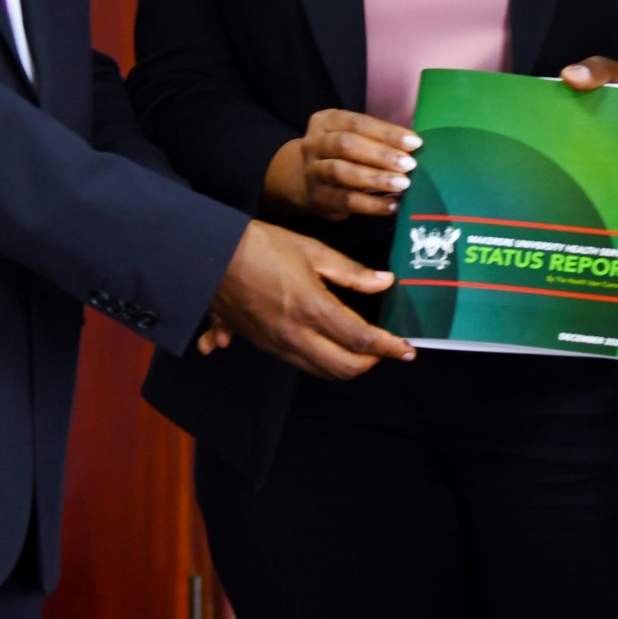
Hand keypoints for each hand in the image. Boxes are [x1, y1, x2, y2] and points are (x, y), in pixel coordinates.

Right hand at [209, 220, 415, 378]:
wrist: (211, 257)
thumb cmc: (260, 246)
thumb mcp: (312, 250)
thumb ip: (351, 272)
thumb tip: (384, 282)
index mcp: (313, 308)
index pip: (362, 340)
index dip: (389, 347)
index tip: (407, 348)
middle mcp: (296, 335)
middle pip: (344, 368)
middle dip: (371, 362)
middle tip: (385, 348)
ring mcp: (278, 344)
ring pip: (322, 371)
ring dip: (347, 365)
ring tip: (362, 348)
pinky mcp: (264, 345)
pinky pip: (300, 363)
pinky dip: (321, 362)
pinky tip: (326, 346)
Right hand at [263, 110, 422, 221]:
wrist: (302, 180)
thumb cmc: (341, 154)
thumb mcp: (352, 136)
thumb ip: (378, 138)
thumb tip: (415, 146)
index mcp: (326, 121)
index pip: (357, 123)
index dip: (387, 133)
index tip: (415, 142)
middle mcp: (315, 144)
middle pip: (346, 145)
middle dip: (381, 155)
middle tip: (410, 164)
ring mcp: (313, 172)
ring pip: (342, 173)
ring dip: (376, 179)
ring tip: (403, 184)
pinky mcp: (319, 198)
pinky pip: (346, 201)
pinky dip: (372, 204)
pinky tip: (393, 206)